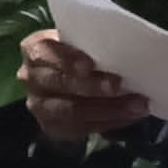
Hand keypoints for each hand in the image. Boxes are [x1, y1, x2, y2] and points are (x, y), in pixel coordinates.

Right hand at [17, 28, 148, 140]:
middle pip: (58, 84)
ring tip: (136, 105)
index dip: (67, 59)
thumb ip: (98, 42)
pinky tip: (130, 116)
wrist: (74, 72)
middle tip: (119, 86)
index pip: (44, 52)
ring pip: (70, 111)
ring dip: (107, 110)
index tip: (90, 64)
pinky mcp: (52, 126)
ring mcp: (39, 105)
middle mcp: (31, 78)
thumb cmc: (85, 49)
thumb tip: (132, 45)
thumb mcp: (86, 39)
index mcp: (35, 48)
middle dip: (91, 87)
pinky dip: (109, 122)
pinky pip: (80, 128)